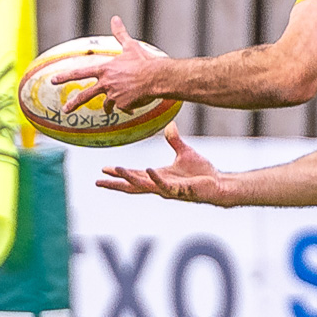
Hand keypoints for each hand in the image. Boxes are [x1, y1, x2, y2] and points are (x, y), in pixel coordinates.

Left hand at [56, 16, 162, 112]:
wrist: (156, 77)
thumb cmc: (144, 61)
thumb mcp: (130, 46)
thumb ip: (120, 34)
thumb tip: (115, 19)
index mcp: (105, 69)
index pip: (80, 73)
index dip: (65, 76)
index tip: (53, 80)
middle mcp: (106, 83)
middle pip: (85, 96)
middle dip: (73, 103)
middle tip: (65, 109)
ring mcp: (114, 95)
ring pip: (107, 105)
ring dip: (108, 108)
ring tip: (109, 111)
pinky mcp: (123, 105)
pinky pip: (124, 108)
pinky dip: (129, 108)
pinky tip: (135, 105)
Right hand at [96, 125, 224, 203]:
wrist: (219, 184)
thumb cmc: (202, 173)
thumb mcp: (185, 153)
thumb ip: (174, 141)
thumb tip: (170, 126)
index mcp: (158, 176)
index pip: (134, 175)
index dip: (119, 173)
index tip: (104, 169)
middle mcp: (160, 184)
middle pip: (133, 185)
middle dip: (115, 183)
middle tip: (98, 182)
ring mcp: (169, 189)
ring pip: (144, 185)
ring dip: (130, 178)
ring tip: (116, 170)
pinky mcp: (180, 191)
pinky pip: (165, 184)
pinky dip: (155, 177)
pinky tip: (148, 169)